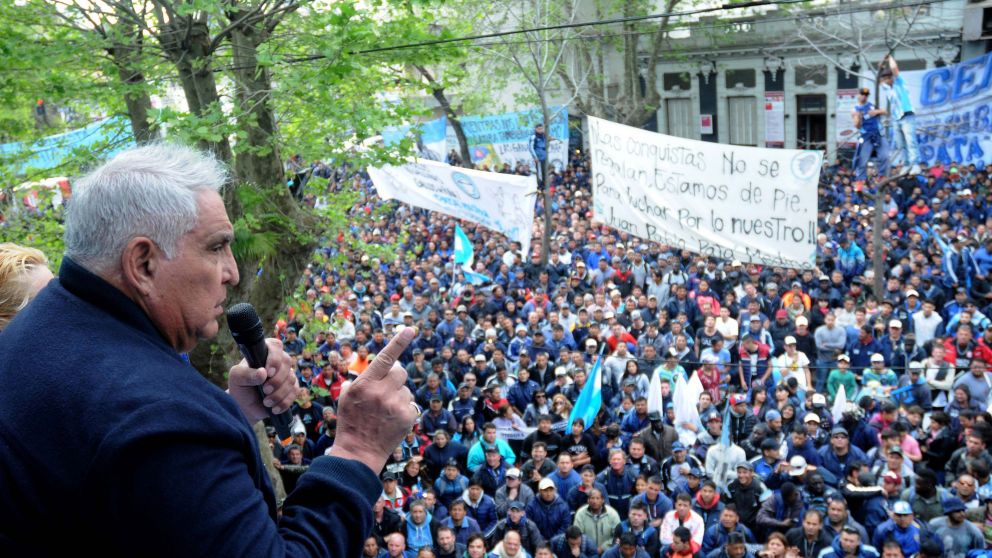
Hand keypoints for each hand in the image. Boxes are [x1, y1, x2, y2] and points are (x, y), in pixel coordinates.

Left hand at [227, 338, 297, 421]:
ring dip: (279, 394)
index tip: (268, 372)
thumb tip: (262, 373)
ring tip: (266, 402)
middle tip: (265, 390)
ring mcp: (287, 374)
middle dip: (277, 380)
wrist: (246, 406)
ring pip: (291, 380)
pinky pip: (295, 392)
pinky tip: (274, 408)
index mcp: (265, 352)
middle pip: (287, 362)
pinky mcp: (293, 387)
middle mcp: (278, 360)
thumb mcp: (236, 378)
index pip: (276, 346)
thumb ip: (246, 374)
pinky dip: (284, 402)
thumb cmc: (240, 387)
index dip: (274, 359)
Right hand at [331, 327, 418, 472]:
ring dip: (398, 396)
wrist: (359, 452)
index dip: (399, 342)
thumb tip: (380, 368)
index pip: (385, 358)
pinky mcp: (407, 417)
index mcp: (365, 384)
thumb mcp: (347, 397)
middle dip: (395, 378)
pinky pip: (411, 404)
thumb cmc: (351, 422)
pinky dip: (403, 410)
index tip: (410, 329)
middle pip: (401, 372)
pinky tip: (391, 420)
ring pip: (406, 390)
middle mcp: (382, 392)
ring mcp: (396, 405)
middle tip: (385, 391)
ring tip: (385, 412)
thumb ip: (362, 380)